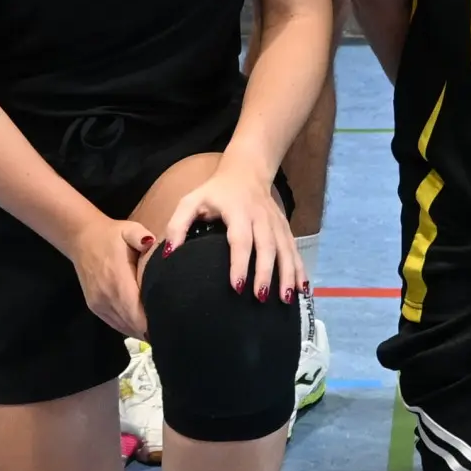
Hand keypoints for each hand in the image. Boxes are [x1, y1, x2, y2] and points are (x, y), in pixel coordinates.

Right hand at [72, 215, 160, 337]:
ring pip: (125, 327)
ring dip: (143, 330)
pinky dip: (131, 327)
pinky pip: (116, 325)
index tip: (172, 321)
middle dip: (153, 328)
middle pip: (133, 324)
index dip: (154, 321)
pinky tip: (145, 326)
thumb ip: (141, 236)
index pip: (136, 313)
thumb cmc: (111, 235)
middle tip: (173, 326)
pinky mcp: (95, 308)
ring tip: (162, 327)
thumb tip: (150, 242)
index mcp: (117, 280)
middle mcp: (107, 297)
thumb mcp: (128, 229)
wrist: (82, 239)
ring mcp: (99, 305)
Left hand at [157, 160, 305, 300]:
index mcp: (238, 211)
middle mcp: (261, 217)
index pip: (240, 239)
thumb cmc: (216, 192)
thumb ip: (177, 225)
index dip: (239, 263)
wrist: (247, 171)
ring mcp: (277, 223)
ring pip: (285, 250)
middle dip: (266, 273)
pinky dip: (300, 270)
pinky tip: (302, 289)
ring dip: (288, 274)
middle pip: (267, 246)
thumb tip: (168, 254)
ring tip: (285, 300)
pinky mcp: (286, 228)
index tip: (237, 287)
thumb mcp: (191, 201)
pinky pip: (295, 250)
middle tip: (260, 298)